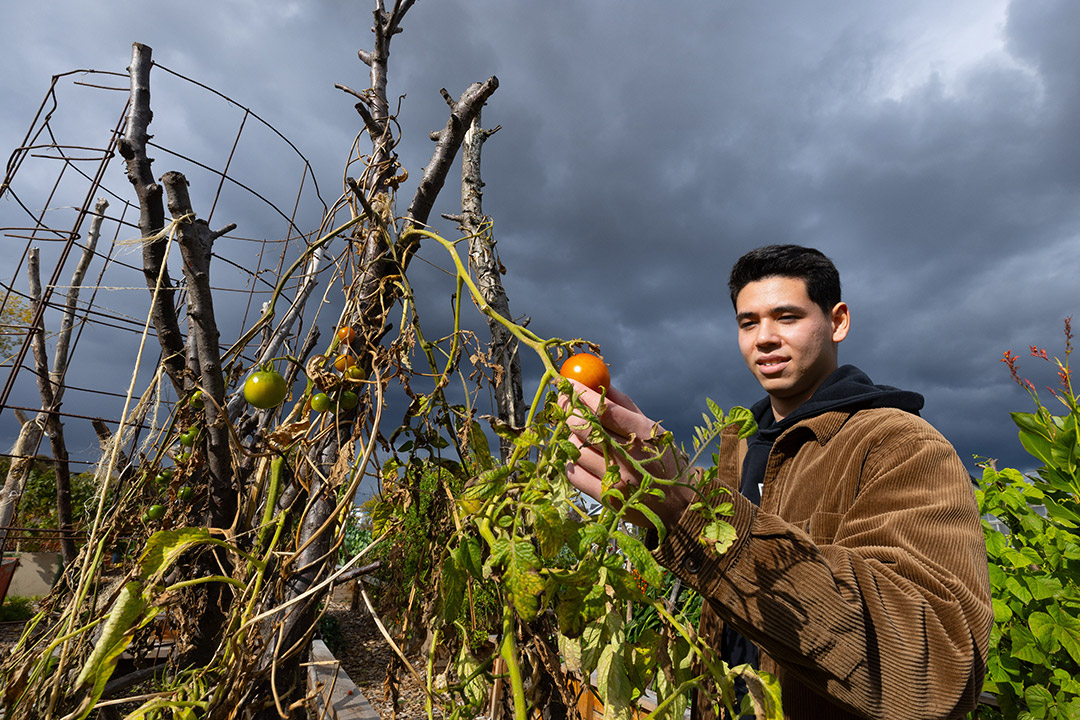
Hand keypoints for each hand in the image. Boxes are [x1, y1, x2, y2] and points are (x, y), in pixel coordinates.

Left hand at [559, 379, 694, 529]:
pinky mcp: (606, 498)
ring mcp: (616, 479)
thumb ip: (624, 406)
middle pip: (584, 427)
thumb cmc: (662, 457)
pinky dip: (572, 462)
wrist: (678, 503)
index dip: (581, 392)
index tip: (567, 381)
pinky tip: (580, 457)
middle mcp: (629, 456)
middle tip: (564, 402)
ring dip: (572, 437)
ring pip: (576, 448)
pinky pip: (574, 474)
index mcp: (643, 433)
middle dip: (569, 410)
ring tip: (579, 434)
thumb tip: (597, 381)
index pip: (604, 409)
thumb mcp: (651, 429)